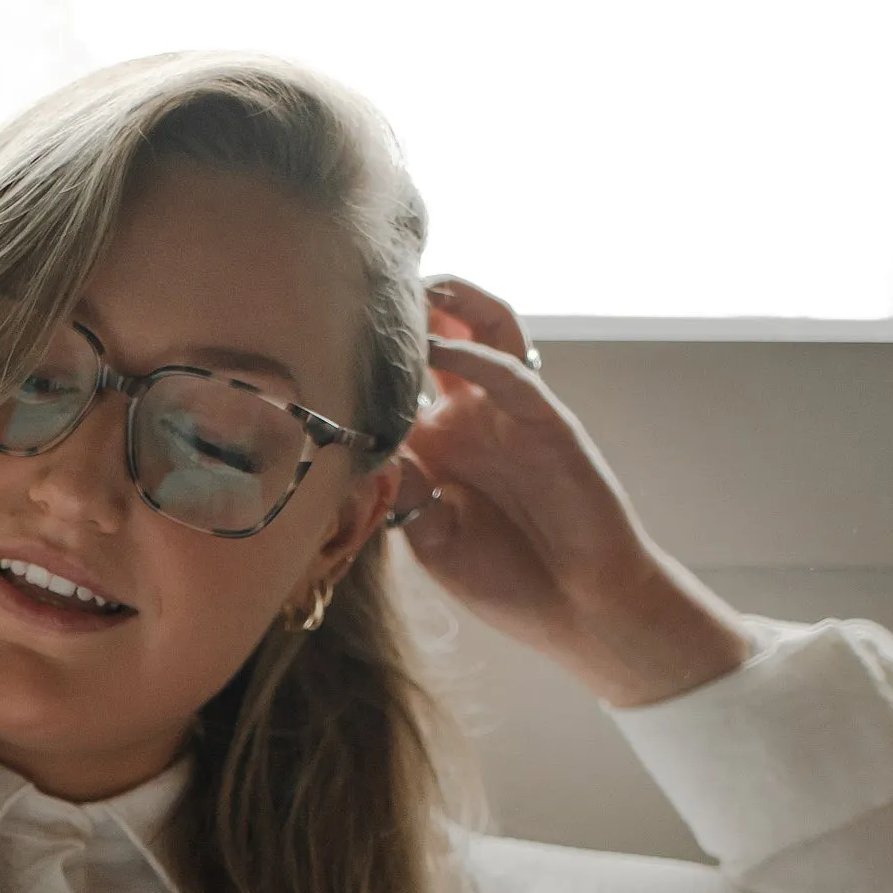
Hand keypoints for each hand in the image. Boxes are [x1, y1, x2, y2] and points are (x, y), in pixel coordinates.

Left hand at [396, 276, 753, 708]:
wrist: (580, 608)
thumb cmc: (507, 579)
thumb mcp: (434, 539)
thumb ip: (403, 493)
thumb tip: (362, 448)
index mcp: (435, 446)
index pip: (393, 385)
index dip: (361, 361)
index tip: (312, 339)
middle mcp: (469, 418)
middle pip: (437, 338)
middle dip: (406, 310)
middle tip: (360, 284)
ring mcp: (507, 414)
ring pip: (483, 330)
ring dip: (451, 302)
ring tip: (410, 285)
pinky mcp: (546, 421)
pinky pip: (510, 374)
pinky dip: (474, 353)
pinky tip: (438, 343)